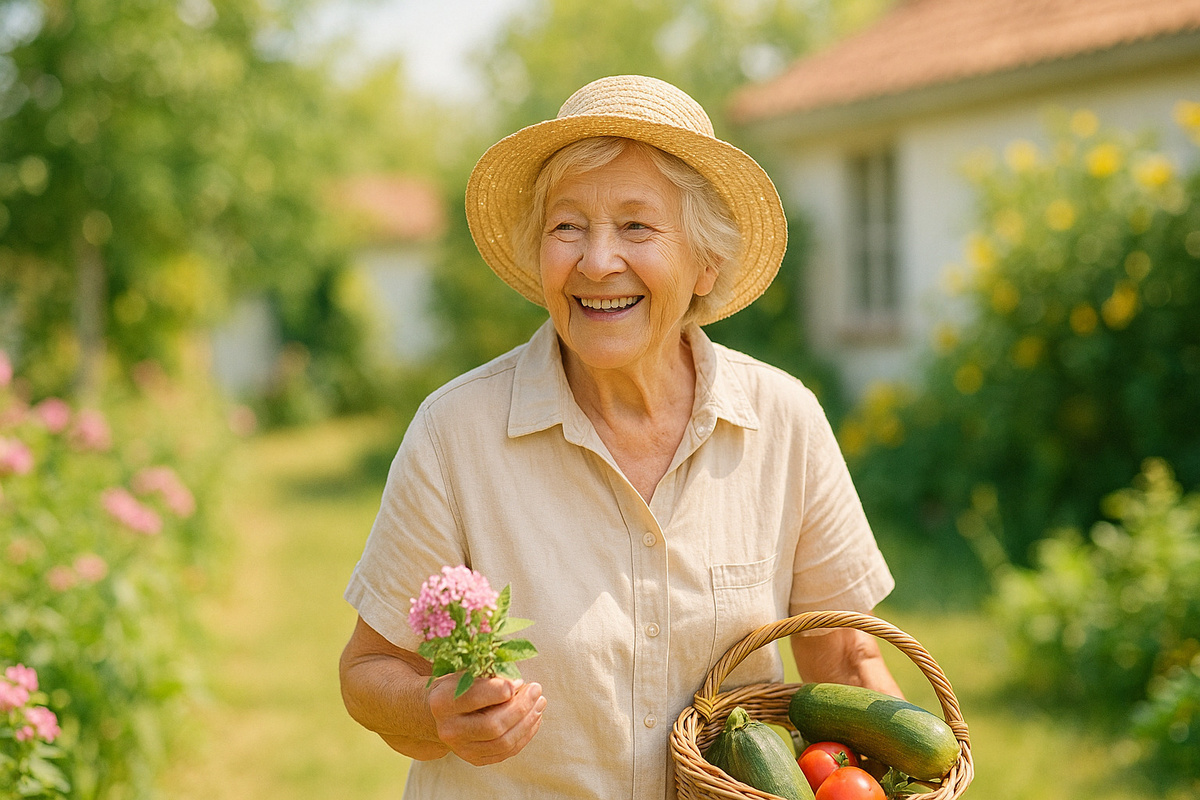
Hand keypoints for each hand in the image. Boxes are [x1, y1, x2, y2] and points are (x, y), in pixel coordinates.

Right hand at [427, 675, 545, 765]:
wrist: (436, 715)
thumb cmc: (457, 687)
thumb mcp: (465, 674)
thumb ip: (487, 677)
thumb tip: (519, 684)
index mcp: (442, 703)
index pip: (475, 698)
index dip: (502, 689)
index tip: (520, 680)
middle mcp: (448, 730)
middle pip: (493, 725)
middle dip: (521, 707)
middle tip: (537, 690)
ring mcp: (461, 749)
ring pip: (503, 742)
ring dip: (528, 722)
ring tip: (540, 703)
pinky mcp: (474, 759)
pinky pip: (506, 752)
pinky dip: (525, 735)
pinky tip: (534, 719)